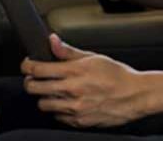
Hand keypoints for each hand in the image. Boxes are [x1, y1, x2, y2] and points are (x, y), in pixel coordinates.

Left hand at [20, 34, 151, 127]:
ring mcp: (74, 107)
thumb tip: (52, 40)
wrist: (136, 95)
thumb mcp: (94, 57)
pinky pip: (57, 116)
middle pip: (33, 88)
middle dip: (30, 82)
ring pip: (43, 104)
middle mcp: (72, 90)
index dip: (27, 66)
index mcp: (75, 71)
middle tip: (35, 79)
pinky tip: (68, 102)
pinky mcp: (78, 121)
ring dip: (45, 97)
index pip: (37, 69)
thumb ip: (68, 51)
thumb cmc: (118, 75)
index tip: (28, 65)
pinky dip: (59, 110)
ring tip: (54, 92)